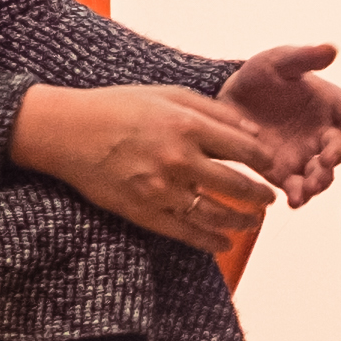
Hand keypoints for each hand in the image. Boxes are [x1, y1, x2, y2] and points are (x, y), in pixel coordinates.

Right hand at [14, 82, 281, 251]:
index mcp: (188, 126)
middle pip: (236, 185)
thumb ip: (215, 111)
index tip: (273, 167)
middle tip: (270, 199)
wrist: (67, 132)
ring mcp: (161, 189)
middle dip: (260, 195)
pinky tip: (224, 244)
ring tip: (254, 222)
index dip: (266, 161)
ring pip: (215, 214)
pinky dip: (209, 242)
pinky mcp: (143, 212)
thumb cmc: (119, 108)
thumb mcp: (170, 95)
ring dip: (241, 221)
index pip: (245, 150)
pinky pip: (184, 233)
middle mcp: (179, 160)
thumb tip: (254, 130)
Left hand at [221, 43, 340, 203]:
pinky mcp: (283, 174)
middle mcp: (321, 132)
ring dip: (320, 180)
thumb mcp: (279, 62)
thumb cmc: (262, 77)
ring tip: (312, 185)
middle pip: (338, 148)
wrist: (229, 100)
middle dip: (336, 156)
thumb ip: (303, 58)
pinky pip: (296, 188)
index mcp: (329, 103)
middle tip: (328, 160)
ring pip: (322, 173)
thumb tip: (331, 49)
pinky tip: (295, 200)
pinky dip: (299, 196)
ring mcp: (304, 155)